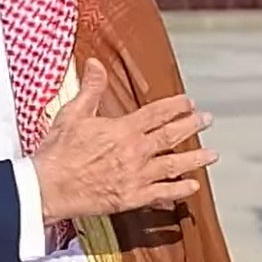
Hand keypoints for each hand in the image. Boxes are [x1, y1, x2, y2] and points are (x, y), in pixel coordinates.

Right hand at [31, 59, 214, 221]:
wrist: (49, 186)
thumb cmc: (59, 152)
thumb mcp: (73, 113)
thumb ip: (90, 88)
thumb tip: (95, 64)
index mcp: (123, 129)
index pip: (157, 113)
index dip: (175, 106)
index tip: (188, 102)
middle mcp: (136, 152)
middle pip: (171, 136)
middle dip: (192, 126)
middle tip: (207, 121)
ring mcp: (137, 176)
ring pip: (174, 165)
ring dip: (195, 159)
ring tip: (212, 154)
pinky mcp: (132, 197)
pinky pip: (163, 194)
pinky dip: (180, 190)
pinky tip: (192, 186)